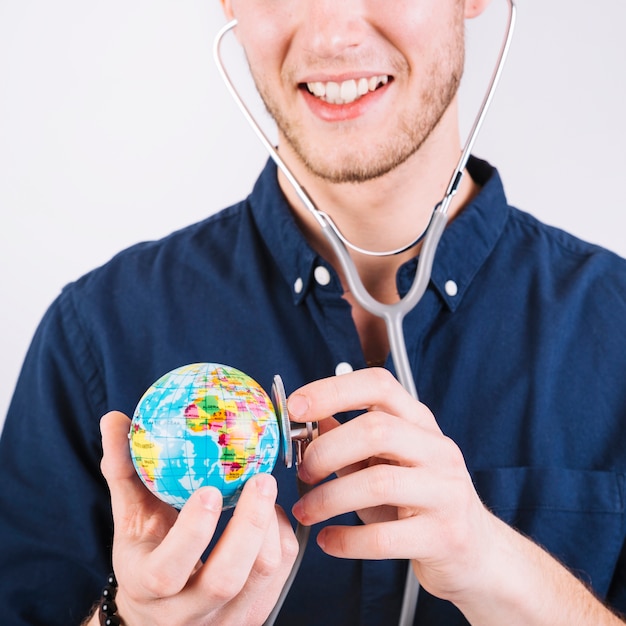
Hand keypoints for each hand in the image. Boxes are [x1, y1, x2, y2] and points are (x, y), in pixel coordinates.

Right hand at [100, 411, 297, 625]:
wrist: (158, 611)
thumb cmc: (145, 554)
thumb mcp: (129, 517)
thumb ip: (124, 471)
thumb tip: (115, 419)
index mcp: (149, 586)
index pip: (169, 570)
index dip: (192, 533)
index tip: (208, 490)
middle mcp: (187, 613)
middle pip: (225, 579)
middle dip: (249, 526)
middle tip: (261, 479)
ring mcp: (224, 620)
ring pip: (261, 577)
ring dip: (270, 528)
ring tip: (266, 489)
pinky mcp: (254, 614)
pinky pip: (280, 576)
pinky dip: (282, 538)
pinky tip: (271, 512)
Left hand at [286, 368, 496, 602]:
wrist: (476, 552)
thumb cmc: (419, 502)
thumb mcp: (386, 463)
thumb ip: (349, 441)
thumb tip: (307, 420)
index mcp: (419, 423)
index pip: (378, 385)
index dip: (333, 390)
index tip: (295, 406)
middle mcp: (438, 450)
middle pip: (376, 430)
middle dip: (327, 450)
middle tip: (303, 471)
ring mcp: (446, 492)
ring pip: (379, 483)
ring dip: (328, 498)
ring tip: (306, 511)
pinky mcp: (445, 536)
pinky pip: (385, 538)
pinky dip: (346, 540)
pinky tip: (328, 540)